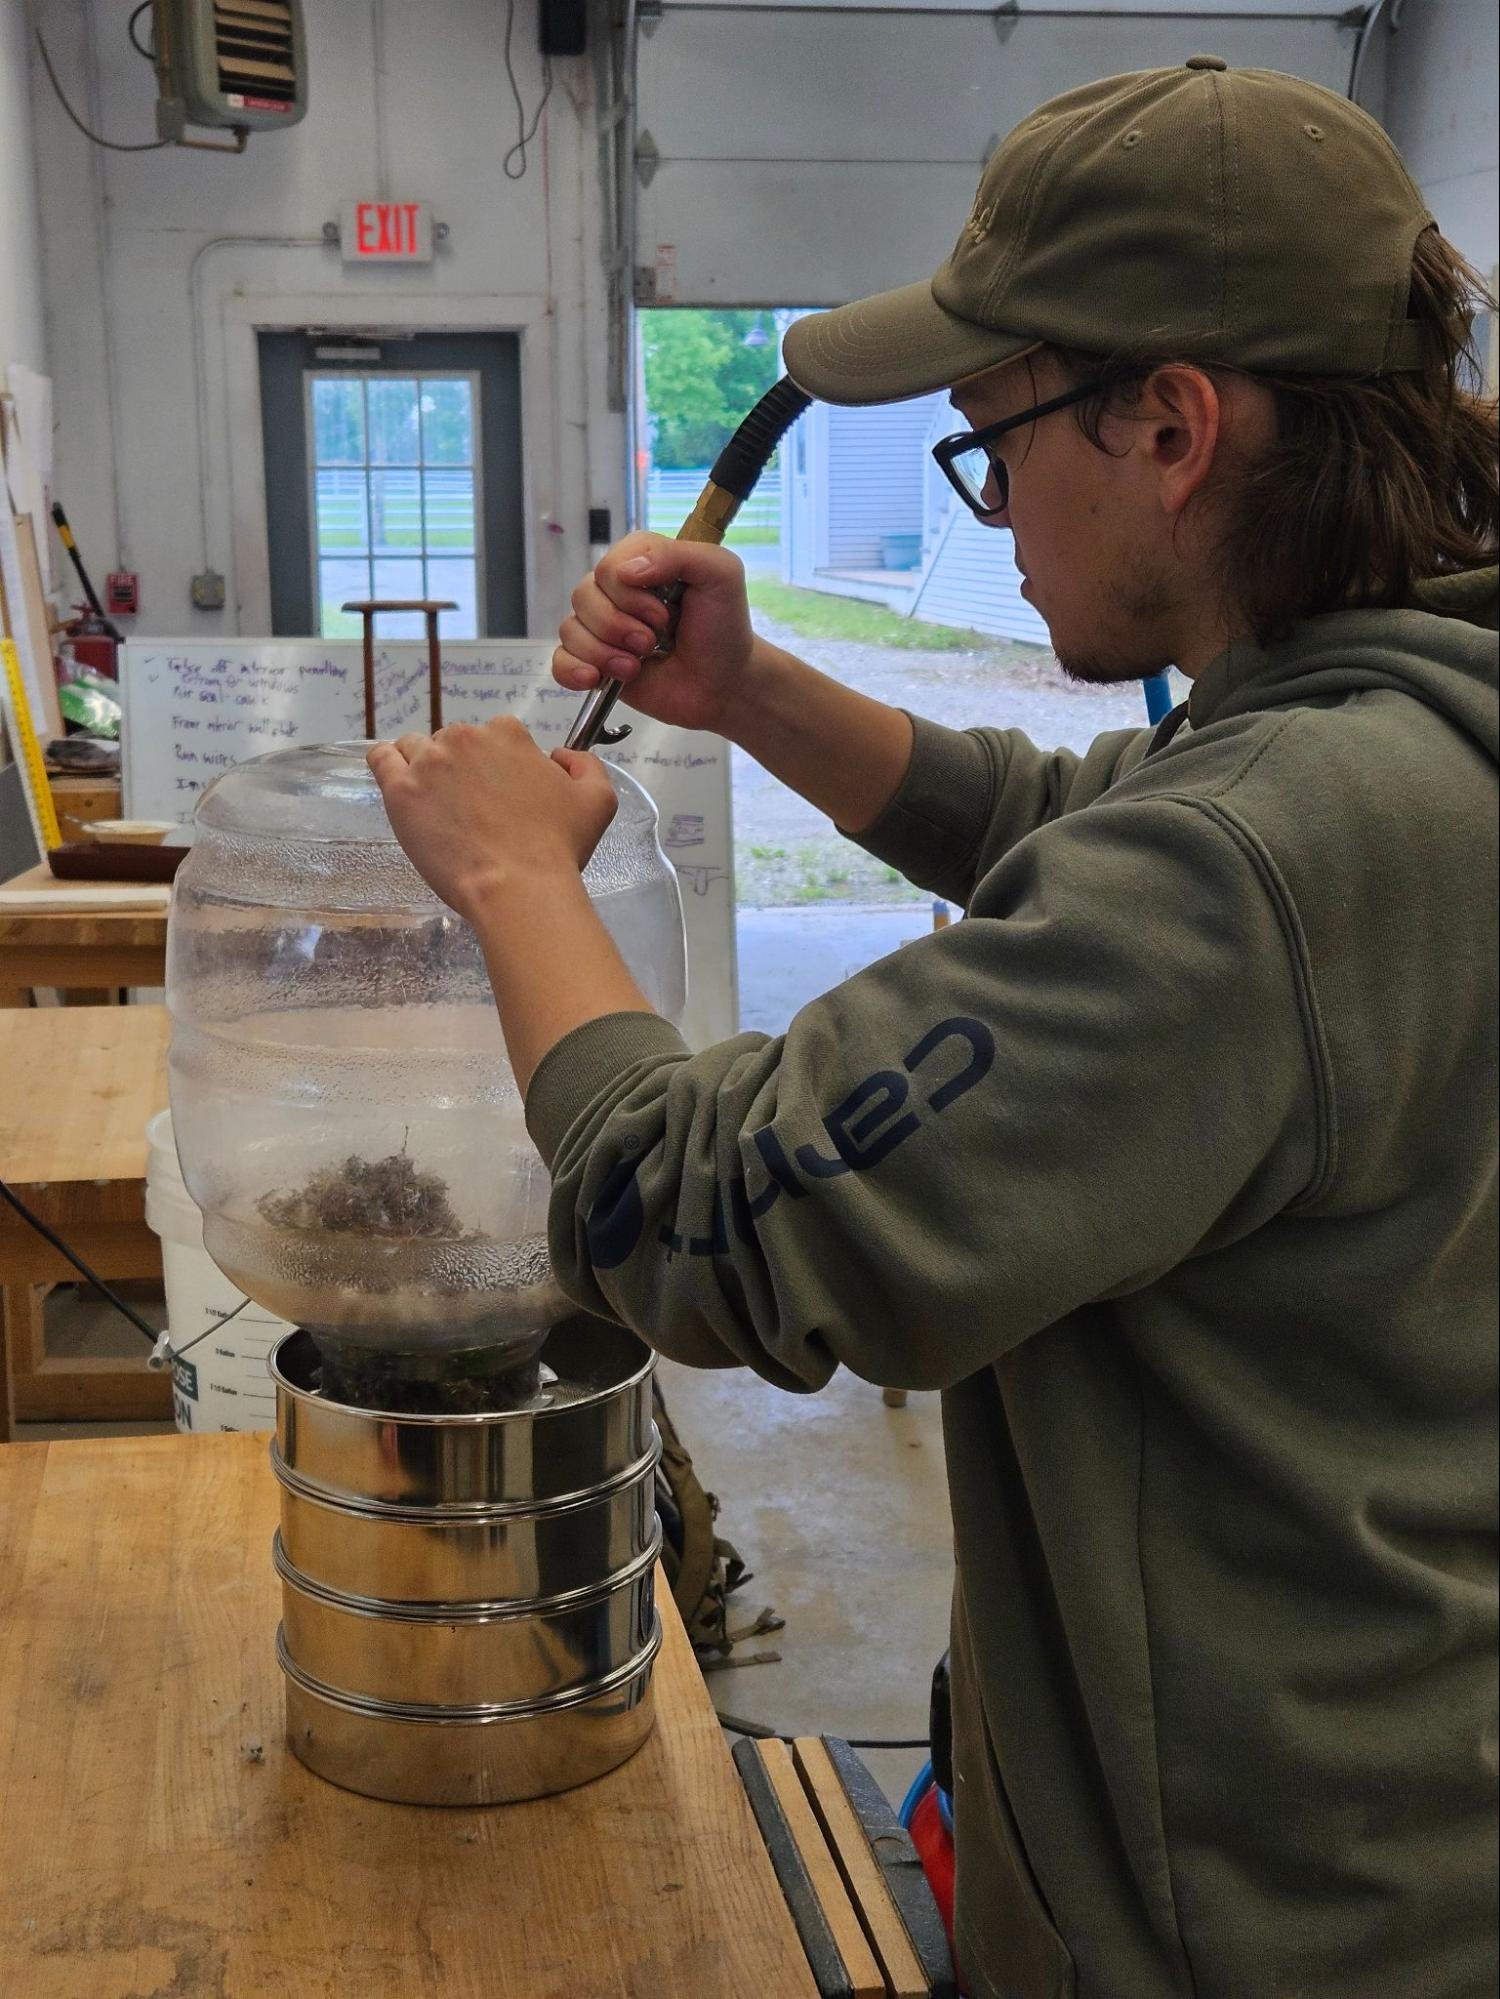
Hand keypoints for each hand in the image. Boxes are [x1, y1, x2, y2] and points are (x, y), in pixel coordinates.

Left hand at [367, 717, 616, 921]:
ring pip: (417, 749)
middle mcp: (464, 738)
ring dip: (426, 768)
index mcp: (507, 734)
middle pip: (455, 742)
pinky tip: (399, 783)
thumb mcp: (599, 800)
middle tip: (474, 809)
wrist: (518, 888)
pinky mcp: (400, 791)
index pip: (498, 735)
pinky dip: (388, 765)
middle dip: (463, 768)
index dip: (502, 764)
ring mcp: (428, 763)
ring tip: (437, 804)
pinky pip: (381, 759)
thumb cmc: (558, 848)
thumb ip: (585, 763)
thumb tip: (560, 755)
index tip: (504, 794)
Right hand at [554, 530, 766, 736]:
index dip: (630, 596)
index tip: (664, 616)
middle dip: (618, 626)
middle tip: (652, 643)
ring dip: (604, 652)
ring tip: (636, 667)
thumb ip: (677, 556)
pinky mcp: (595, 662)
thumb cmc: (724, 628)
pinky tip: (594, 679)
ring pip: (570, 629)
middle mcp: (615, 590)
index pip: (608, 567)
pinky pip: (560, 660)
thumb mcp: (720, 575)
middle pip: (583, 597)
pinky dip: (572, 670)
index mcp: (640, 560)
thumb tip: (626, 571)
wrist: (724, 684)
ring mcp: (602, 627)